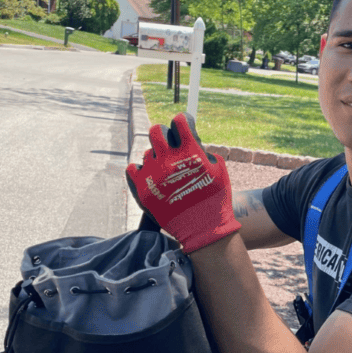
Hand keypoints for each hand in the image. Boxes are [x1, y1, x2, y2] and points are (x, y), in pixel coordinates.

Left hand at [125, 113, 240, 251]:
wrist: (203, 230)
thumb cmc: (215, 199)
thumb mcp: (218, 169)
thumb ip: (202, 149)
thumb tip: (189, 136)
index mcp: (190, 152)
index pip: (179, 121)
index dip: (182, 121)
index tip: (183, 125)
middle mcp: (169, 160)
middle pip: (156, 131)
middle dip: (165, 135)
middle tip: (170, 144)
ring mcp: (153, 174)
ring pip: (147, 152)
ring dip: (157, 158)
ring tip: (167, 172)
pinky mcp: (142, 189)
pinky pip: (132, 168)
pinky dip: (141, 171)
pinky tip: (151, 176)